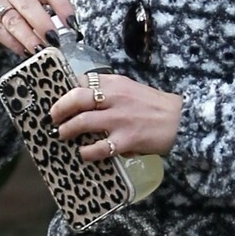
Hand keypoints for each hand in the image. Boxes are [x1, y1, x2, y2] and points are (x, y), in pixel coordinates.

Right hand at [0, 0, 74, 55]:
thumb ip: (48, 23)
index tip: (72, 26)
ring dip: (29, 37)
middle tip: (54, 42)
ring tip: (40, 52)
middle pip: (29, 5)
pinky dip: (13, 43)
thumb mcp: (32, 15)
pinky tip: (22, 52)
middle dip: (43, 25)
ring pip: (14, 20)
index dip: (63, 7)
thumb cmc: (13, 17)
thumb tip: (70, 42)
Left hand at [49, 72, 183, 161]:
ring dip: (67, 130)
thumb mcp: (130, 88)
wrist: (181, 120)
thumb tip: (83, 99)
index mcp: (114, 84)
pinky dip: (87, 152)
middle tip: (53, 118)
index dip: (65, 91)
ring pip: (82, 123)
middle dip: (59, 109)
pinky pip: (99, 147)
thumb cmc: (154, 106)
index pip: (81, 81)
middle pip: (76, 99)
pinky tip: (83, 154)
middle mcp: (114, 98)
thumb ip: (108, 91)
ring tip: (62, 135)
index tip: (58, 99)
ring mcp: (119, 119)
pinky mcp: (126, 139)